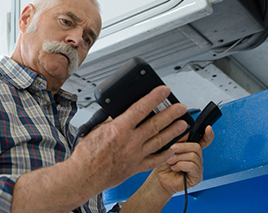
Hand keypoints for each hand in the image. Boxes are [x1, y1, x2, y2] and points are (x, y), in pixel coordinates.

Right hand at [69, 86, 189, 195]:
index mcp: (119, 129)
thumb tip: (121, 113)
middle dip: (171, 114)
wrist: (84, 177)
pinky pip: (155, 160)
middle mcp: (131, 142)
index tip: (164, 91)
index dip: (154, 98)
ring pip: (159, 141)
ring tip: (183, 124)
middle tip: (181, 108)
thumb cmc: (86, 155)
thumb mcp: (96, 129)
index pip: (141, 108)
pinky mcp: (136, 167)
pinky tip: (173, 149)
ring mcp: (135, 155)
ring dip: (173, 131)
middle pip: (156, 124)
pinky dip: (165, 155)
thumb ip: (111, 121)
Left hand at [151, 126, 214, 195]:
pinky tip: (174, 168)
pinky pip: (192, 166)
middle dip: (182, 147)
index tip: (208, 128)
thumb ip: (178, 139)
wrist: (159, 179)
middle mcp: (197, 158)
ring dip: (178, 158)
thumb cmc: (163, 164)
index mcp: (191, 149)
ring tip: (170, 161)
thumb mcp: (168, 148)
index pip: (203, 141)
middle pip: (197, 147)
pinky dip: (181, 165)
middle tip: (171, 150)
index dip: (208, 135)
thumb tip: (185, 130)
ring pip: (193, 156)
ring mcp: (198, 167)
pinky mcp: (197, 177)